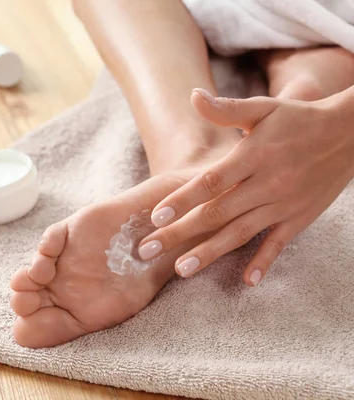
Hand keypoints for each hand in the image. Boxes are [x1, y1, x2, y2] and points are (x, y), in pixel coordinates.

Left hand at [138, 88, 353, 285]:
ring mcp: (283, 204)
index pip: (210, 182)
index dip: (182, 200)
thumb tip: (192, 96)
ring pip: (240, 233)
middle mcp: (266, 183)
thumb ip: (226, 109)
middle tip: (147, 250)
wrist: (351, 133)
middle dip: (179, 233)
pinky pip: (279, 244)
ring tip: (181, 270)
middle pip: (216, 213)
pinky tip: (248, 281)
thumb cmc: (298, 119)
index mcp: (252, 157)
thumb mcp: (263, 109)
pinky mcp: (299, 218)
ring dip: (209, 252)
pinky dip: (265, 262)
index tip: (155, 216)